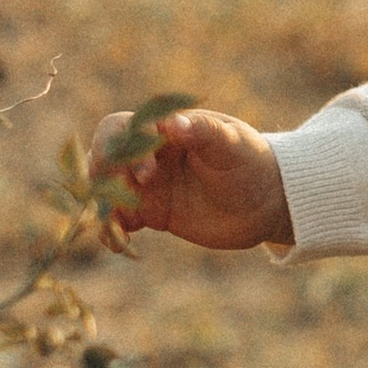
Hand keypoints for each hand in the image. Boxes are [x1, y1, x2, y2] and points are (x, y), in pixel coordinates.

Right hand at [89, 106, 289, 250]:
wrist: (266, 202)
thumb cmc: (252, 162)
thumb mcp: (232, 145)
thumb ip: (203, 132)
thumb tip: (172, 122)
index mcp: (163, 129)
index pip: (121, 129)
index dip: (123, 149)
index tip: (147, 173)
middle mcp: (148, 154)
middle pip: (103, 158)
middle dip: (103, 178)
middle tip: (123, 202)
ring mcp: (147, 183)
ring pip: (106, 189)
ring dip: (101, 206)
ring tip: (114, 228)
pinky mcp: (151, 212)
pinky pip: (120, 219)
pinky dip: (112, 230)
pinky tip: (119, 244)